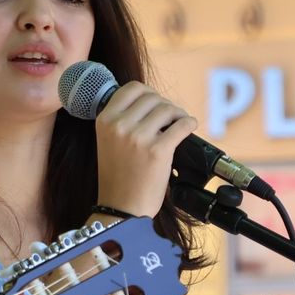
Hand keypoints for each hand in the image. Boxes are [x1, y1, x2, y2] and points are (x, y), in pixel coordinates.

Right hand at [91, 80, 196, 216]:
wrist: (122, 206)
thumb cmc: (118, 175)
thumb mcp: (107, 141)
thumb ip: (121, 120)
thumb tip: (151, 102)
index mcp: (104, 120)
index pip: (131, 88)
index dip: (148, 93)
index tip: (155, 103)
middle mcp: (119, 126)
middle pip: (152, 97)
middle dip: (164, 105)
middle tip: (169, 118)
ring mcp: (138, 137)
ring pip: (167, 108)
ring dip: (178, 114)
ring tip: (178, 124)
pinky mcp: (158, 150)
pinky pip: (182, 124)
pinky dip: (189, 123)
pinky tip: (189, 128)